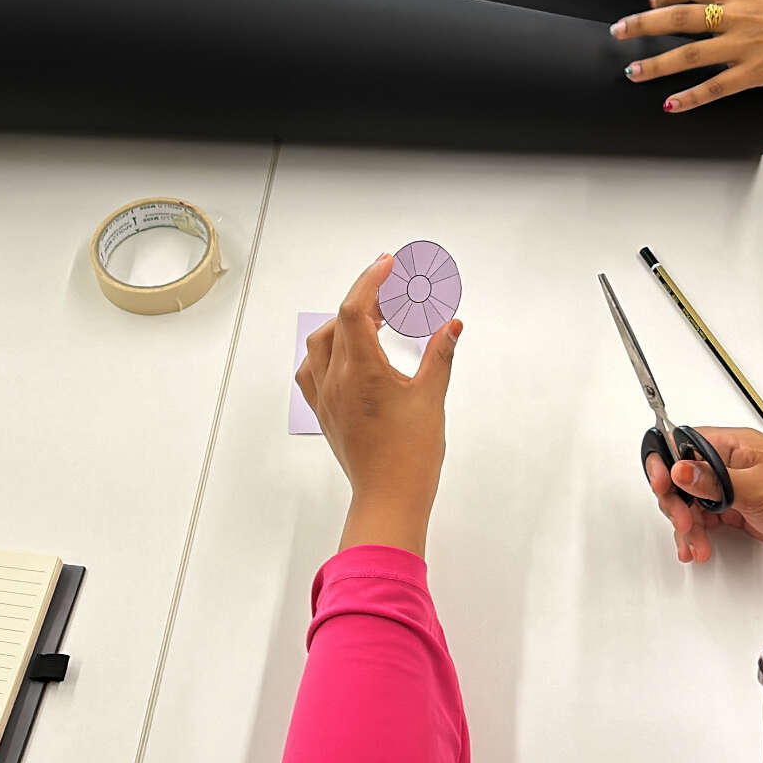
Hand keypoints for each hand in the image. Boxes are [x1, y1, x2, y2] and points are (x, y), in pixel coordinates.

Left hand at [295, 254, 462, 556]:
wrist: (389, 497)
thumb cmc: (410, 456)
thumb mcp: (431, 397)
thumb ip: (440, 354)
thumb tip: (450, 325)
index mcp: (361, 371)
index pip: (355, 310)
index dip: (369, 280)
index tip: (386, 265)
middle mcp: (335, 381)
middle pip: (338, 322)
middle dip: (362, 300)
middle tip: (390, 294)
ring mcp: (325, 398)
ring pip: (320, 344)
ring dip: (342, 324)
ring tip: (371, 321)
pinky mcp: (324, 413)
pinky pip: (311, 371)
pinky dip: (326, 352)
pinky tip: (345, 353)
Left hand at [612, 0, 762, 111]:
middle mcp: (737, 16)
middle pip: (679, 19)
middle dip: (644, 24)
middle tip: (618, 31)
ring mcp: (743, 46)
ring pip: (689, 55)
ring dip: (656, 64)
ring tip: (631, 71)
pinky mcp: (753, 73)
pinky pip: (715, 87)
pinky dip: (690, 98)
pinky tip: (669, 105)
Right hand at [645, 427, 762, 563]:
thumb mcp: (757, 488)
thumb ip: (714, 480)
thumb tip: (679, 470)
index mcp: (731, 444)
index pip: (681, 444)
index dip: (665, 463)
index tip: (662, 485)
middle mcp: (727, 463)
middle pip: (679, 477)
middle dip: (675, 503)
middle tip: (685, 522)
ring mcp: (731, 488)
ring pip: (688, 502)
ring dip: (686, 525)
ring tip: (696, 544)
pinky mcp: (736, 510)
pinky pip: (703, 520)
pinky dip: (696, 535)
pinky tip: (698, 547)